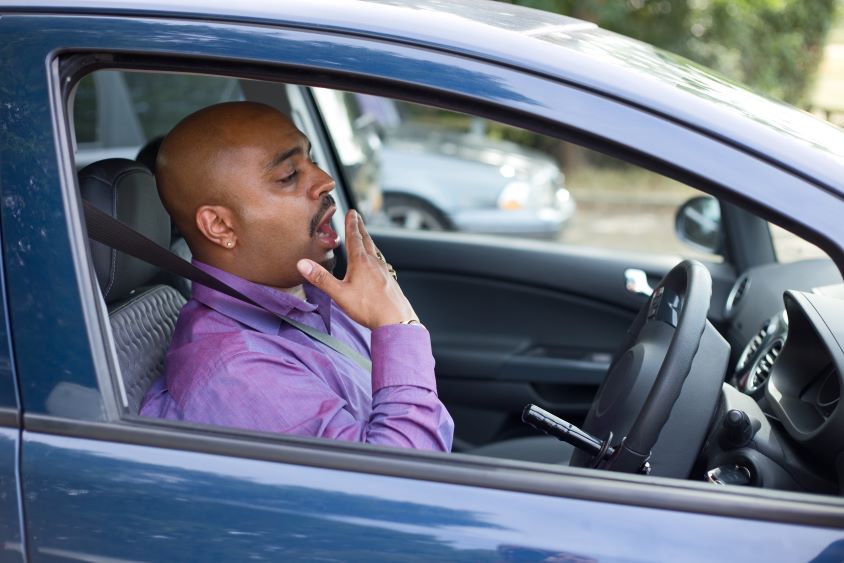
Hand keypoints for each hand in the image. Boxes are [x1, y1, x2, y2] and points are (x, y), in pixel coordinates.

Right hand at [297, 210, 417, 328]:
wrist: (396, 320)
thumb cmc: (369, 308)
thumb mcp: (340, 294)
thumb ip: (321, 279)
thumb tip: (302, 264)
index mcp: (361, 262)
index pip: (354, 238)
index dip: (352, 224)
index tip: (352, 212)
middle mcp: (374, 263)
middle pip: (367, 241)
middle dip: (361, 228)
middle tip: (358, 217)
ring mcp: (384, 271)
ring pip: (375, 251)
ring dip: (369, 241)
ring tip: (366, 237)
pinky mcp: (390, 281)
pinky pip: (381, 263)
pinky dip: (376, 256)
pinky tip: (377, 264)